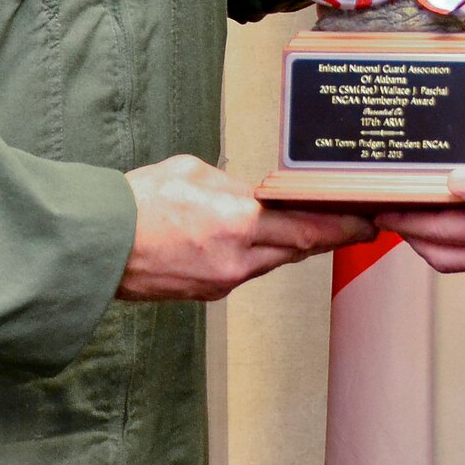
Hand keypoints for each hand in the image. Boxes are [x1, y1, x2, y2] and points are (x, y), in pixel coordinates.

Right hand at [117, 155, 373, 301]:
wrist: (95, 246)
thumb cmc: (137, 204)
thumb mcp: (193, 172)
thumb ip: (232, 185)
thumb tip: (252, 194)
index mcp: (237, 223)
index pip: (306, 228)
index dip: (343, 227)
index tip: (368, 221)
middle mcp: (237, 259)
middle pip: (299, 248)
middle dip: (330, 235)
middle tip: (358, 224)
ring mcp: (223, 280)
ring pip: (273, 260)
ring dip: (294, 244)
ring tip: (315, 227)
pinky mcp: (208, 291)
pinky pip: (246, 270)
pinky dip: (260, 255)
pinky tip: (261, 241)